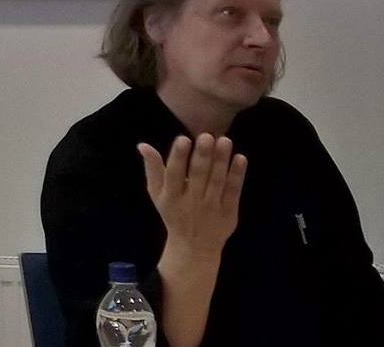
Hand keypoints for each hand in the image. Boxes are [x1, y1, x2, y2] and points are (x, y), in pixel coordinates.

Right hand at [137, 133, 247, 256]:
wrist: (194, 247)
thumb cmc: (173, 213)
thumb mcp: (157, 194)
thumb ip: (152, 168)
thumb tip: (143, 145)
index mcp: (171, 196)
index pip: (174, 174)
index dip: (178, 157)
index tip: (183, 139)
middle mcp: (191, 201)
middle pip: (198, 176)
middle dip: (202, 156)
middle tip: (207, 136)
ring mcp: (211, 207)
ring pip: (217, 181)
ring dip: (221, 161)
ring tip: (225, 140)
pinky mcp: (228, 212)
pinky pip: (233, 191)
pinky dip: (237, 175)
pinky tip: (241, 158)